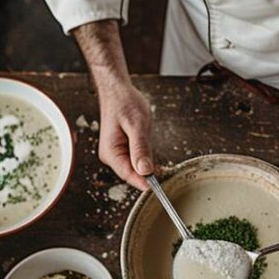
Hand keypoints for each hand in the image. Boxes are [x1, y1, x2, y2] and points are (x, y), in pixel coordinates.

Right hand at [71, 20, 154, 189]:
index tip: (159, 187)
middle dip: (149, 175)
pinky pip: (137, 160)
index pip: (128, 175)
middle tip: (167, 173)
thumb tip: (145, 170)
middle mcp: (112, 155)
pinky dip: (147, 161)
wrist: (117, 91)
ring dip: (149, 167)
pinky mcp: (124, 149)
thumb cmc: (124, 103)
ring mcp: (117, 153)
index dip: (144, 182)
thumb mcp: (136, 125)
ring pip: (136, 168)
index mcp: (111, 152)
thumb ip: (140, 148)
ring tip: (162, 163)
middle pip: (133, 174)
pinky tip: (156, 159)